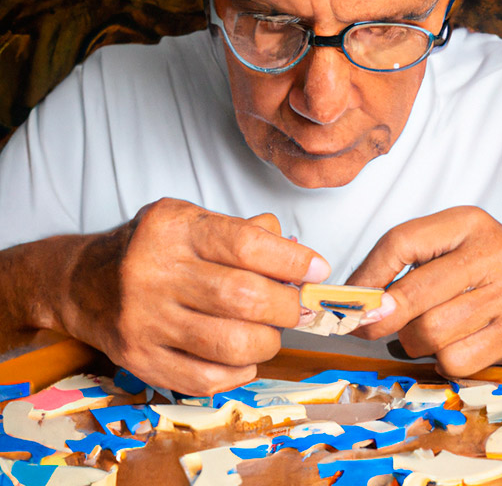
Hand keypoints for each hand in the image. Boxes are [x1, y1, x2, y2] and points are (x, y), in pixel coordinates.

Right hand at [56, 198, 329, 393]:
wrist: (85, 282)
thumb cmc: (153, 248)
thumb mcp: (192, 220)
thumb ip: (244, 231)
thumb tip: (297, 257)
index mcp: (174, 228)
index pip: (245, 244)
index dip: (291, 261)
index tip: (316, 270)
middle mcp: (154, 272)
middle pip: (243, 298)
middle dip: (287, 307)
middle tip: (297, 307)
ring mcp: (144, 321)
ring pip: (229, 344)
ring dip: (268, 341)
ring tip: (270, 330)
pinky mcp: (138, 359)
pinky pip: (204, 380)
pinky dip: (239, 372)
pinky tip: (244, 357)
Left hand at [350, 206, 501, 376]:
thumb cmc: (483, 267)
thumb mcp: (449, 244)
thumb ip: (403, 261)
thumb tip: (354, 295)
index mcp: (466, 222)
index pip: (400, 242)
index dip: (367, 275)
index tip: (349, 298)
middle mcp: (490, 254)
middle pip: (413, 293)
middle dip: (379, 317)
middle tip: (363, 326)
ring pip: (430, 332)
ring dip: (411, 340)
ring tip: (419, 330)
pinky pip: (454, 360)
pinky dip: (439, 359)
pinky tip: (447, 344)